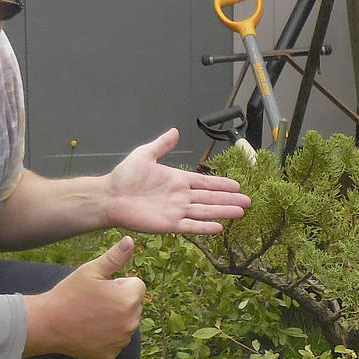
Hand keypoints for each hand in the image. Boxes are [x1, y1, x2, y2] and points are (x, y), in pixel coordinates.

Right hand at [23, 236, 145, 358]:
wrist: (48, 324)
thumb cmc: (69, 294)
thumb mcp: (91, 270)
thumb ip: (115, 257)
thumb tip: (131, 240)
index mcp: (129, 298)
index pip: (137, 285)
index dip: (119, 284)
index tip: (101, 288)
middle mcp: (131, 321)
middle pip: (133, 305)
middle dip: (120, 301)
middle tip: (94, 302)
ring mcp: (122, 340)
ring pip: (126, 323)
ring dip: (115, 319)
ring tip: (91, 315)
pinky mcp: (112, 353)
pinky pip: (116, 340)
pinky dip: (107, 335)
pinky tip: (90, 330)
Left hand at [102, 128, 250, 234]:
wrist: (110, 196)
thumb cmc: (125, 176)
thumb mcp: (145, 155)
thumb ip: (162, 145)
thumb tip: (175, 131)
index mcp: (178, 180)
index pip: (205, 183)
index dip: (221, 184)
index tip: (238, 185)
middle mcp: (180, 197)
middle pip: (210, 198)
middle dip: (229, 199)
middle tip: (248, 201)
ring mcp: (176, 211)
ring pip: (204, 212)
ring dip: (223, 212)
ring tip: (240, 212)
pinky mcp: (168, 224)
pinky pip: (190, 226)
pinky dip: (204, 227)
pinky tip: (219, 227)